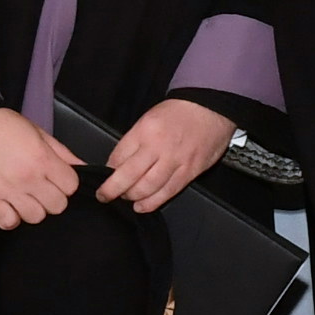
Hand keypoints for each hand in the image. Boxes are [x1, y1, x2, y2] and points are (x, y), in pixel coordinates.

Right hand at [0, 107, 82, 228]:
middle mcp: (28, 178)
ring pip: (35, 217)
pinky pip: (8, 223)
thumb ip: (62, 152)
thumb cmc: (1, 124)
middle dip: (52, 198)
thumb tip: (82, 166)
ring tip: (23, 197)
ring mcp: (7, 191)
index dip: (66, 183)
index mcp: (43, 159)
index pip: (71, 187)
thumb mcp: (38, 132)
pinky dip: (10, 218)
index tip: (57, 179)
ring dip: (32, 209)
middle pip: (57, 206)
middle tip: (41, 188)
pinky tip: (8, 206)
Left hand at [97, 95, 233, 211]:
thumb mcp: (149, 119)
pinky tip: (142, 206)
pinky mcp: (190, 172)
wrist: (210, 108)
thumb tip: (119, 165)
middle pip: (129, 176)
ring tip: (126, 199)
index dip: (108, 171)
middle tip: (105, 195)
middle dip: (112, 190)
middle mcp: (159, 147)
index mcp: (145, 131)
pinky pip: (168, 192)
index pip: (118, 157)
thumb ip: (135, 142)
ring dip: (132, 197)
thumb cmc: (178, 113)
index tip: (104, 178)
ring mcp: (176, 161)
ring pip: (148, 188)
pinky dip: (153, 202)